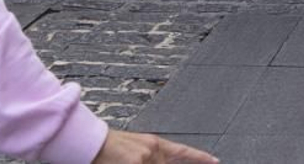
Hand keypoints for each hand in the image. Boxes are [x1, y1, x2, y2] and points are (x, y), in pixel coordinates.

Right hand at [91, 129, 218, 163]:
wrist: (89, 141)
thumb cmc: (107, 147)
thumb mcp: (133, 149)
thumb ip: (150, 157)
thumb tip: (162, 162)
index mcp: (154, 143)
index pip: (183, 152)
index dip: (200, 157)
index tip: (215, 161)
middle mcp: (153, 151)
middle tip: (168, 162)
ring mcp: (145, 159)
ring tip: (134, 160)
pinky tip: (132, 162)